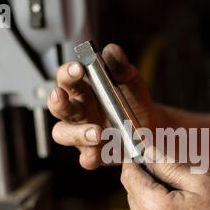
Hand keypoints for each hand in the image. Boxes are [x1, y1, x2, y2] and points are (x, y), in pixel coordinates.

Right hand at [47, 43, 157, 169]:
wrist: (152, 127)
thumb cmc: (134, 102)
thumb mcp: (131, 82)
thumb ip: (121, 68)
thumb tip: (112, 51)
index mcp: (82, 91)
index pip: (66, 79)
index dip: (67, 73)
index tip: (77, 68)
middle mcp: (77, 112)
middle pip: (57, 106)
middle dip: (58, 100)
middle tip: (62, 95)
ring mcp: (82, 134)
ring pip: (63, 134)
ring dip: (76, 133)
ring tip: (97, 132)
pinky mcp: (94, 154)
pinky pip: (85, 158)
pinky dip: (89, 157)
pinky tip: (98, 154)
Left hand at [120, 154, 209, 209]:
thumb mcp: (200, 182)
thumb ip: (169, 166)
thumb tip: (148, 152)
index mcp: (155, 207)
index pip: (129, 177)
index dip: (133, 162)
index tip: (138, 153)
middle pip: (132, 194)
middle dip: (146, 181)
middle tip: (170, 177)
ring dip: (152, 201)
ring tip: (181, 202)